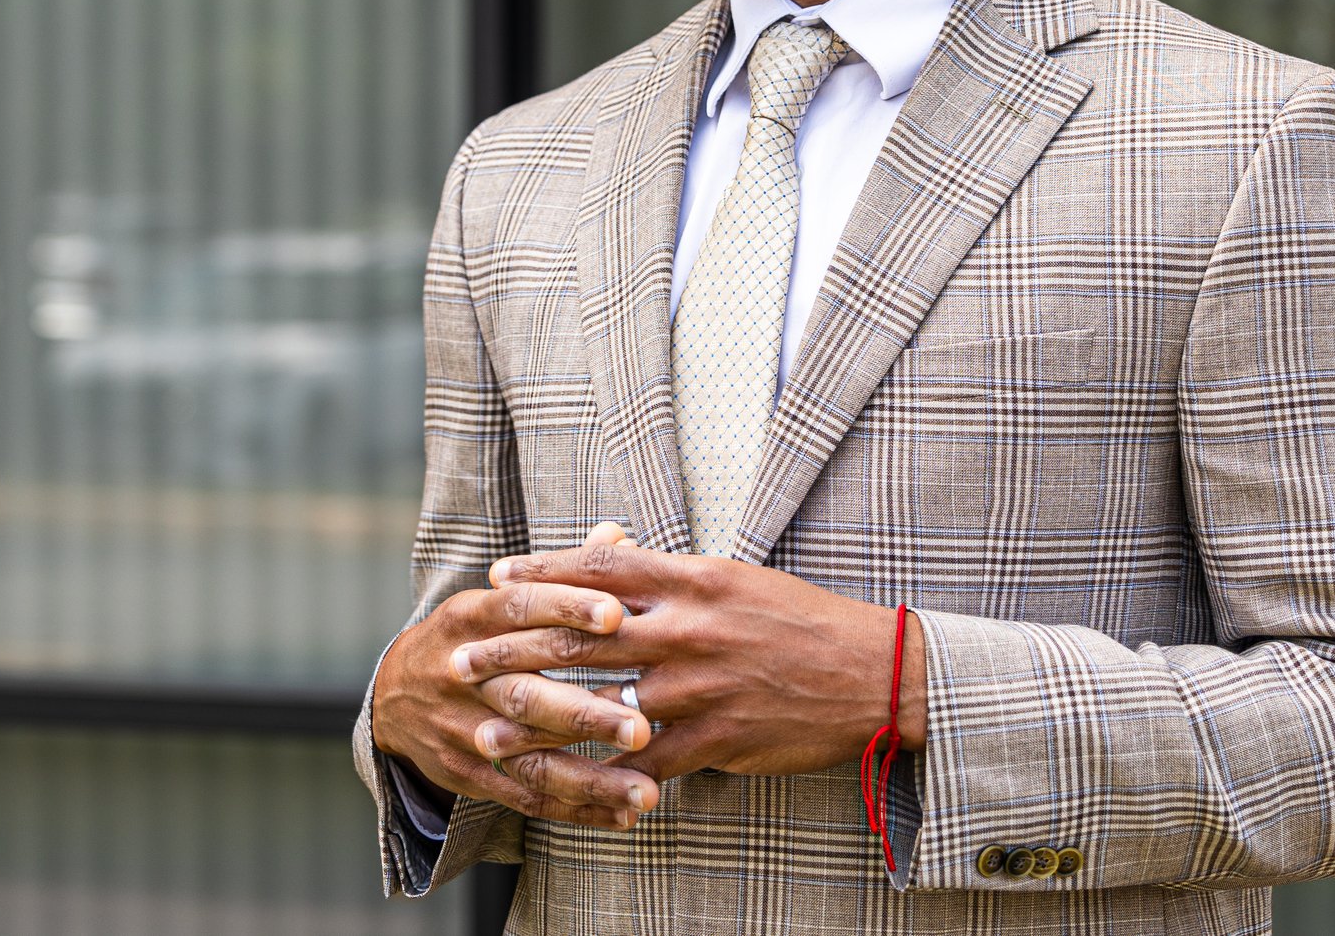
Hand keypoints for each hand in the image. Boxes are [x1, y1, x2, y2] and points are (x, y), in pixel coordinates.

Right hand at [372, 533, 661, 829]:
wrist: (395, 695)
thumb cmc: (473, 635)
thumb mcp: (498, 596)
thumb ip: (561, 573)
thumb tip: (619, 534)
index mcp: (469, 618)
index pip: (519, 609)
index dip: (565, 608)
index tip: (617, 614)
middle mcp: (462, 676)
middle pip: (525, 694)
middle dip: (585, 712)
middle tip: (644, 724)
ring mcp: (463, 730)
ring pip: (528, 758)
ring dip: (590, 779)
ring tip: (646, 792)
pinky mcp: (469, 774)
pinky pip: (526, 796)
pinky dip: (576, 808)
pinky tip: (622, 814)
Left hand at [456, 540, 925, 784]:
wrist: (873, 675)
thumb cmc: (805, 622)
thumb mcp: (739, 579)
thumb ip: (675, 573)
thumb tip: (616, 551)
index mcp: (696, 579)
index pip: (602, 566)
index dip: (542, 570)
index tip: (496, 578)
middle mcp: (689, 628)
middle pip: (582, 634)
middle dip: (513, 647)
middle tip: (461, 657)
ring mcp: (699, 686)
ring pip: (599, 704)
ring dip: (535, 721)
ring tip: (485, 731)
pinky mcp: (715, 738)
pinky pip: (642, 761)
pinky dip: (600, 774)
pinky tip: (561, 783)